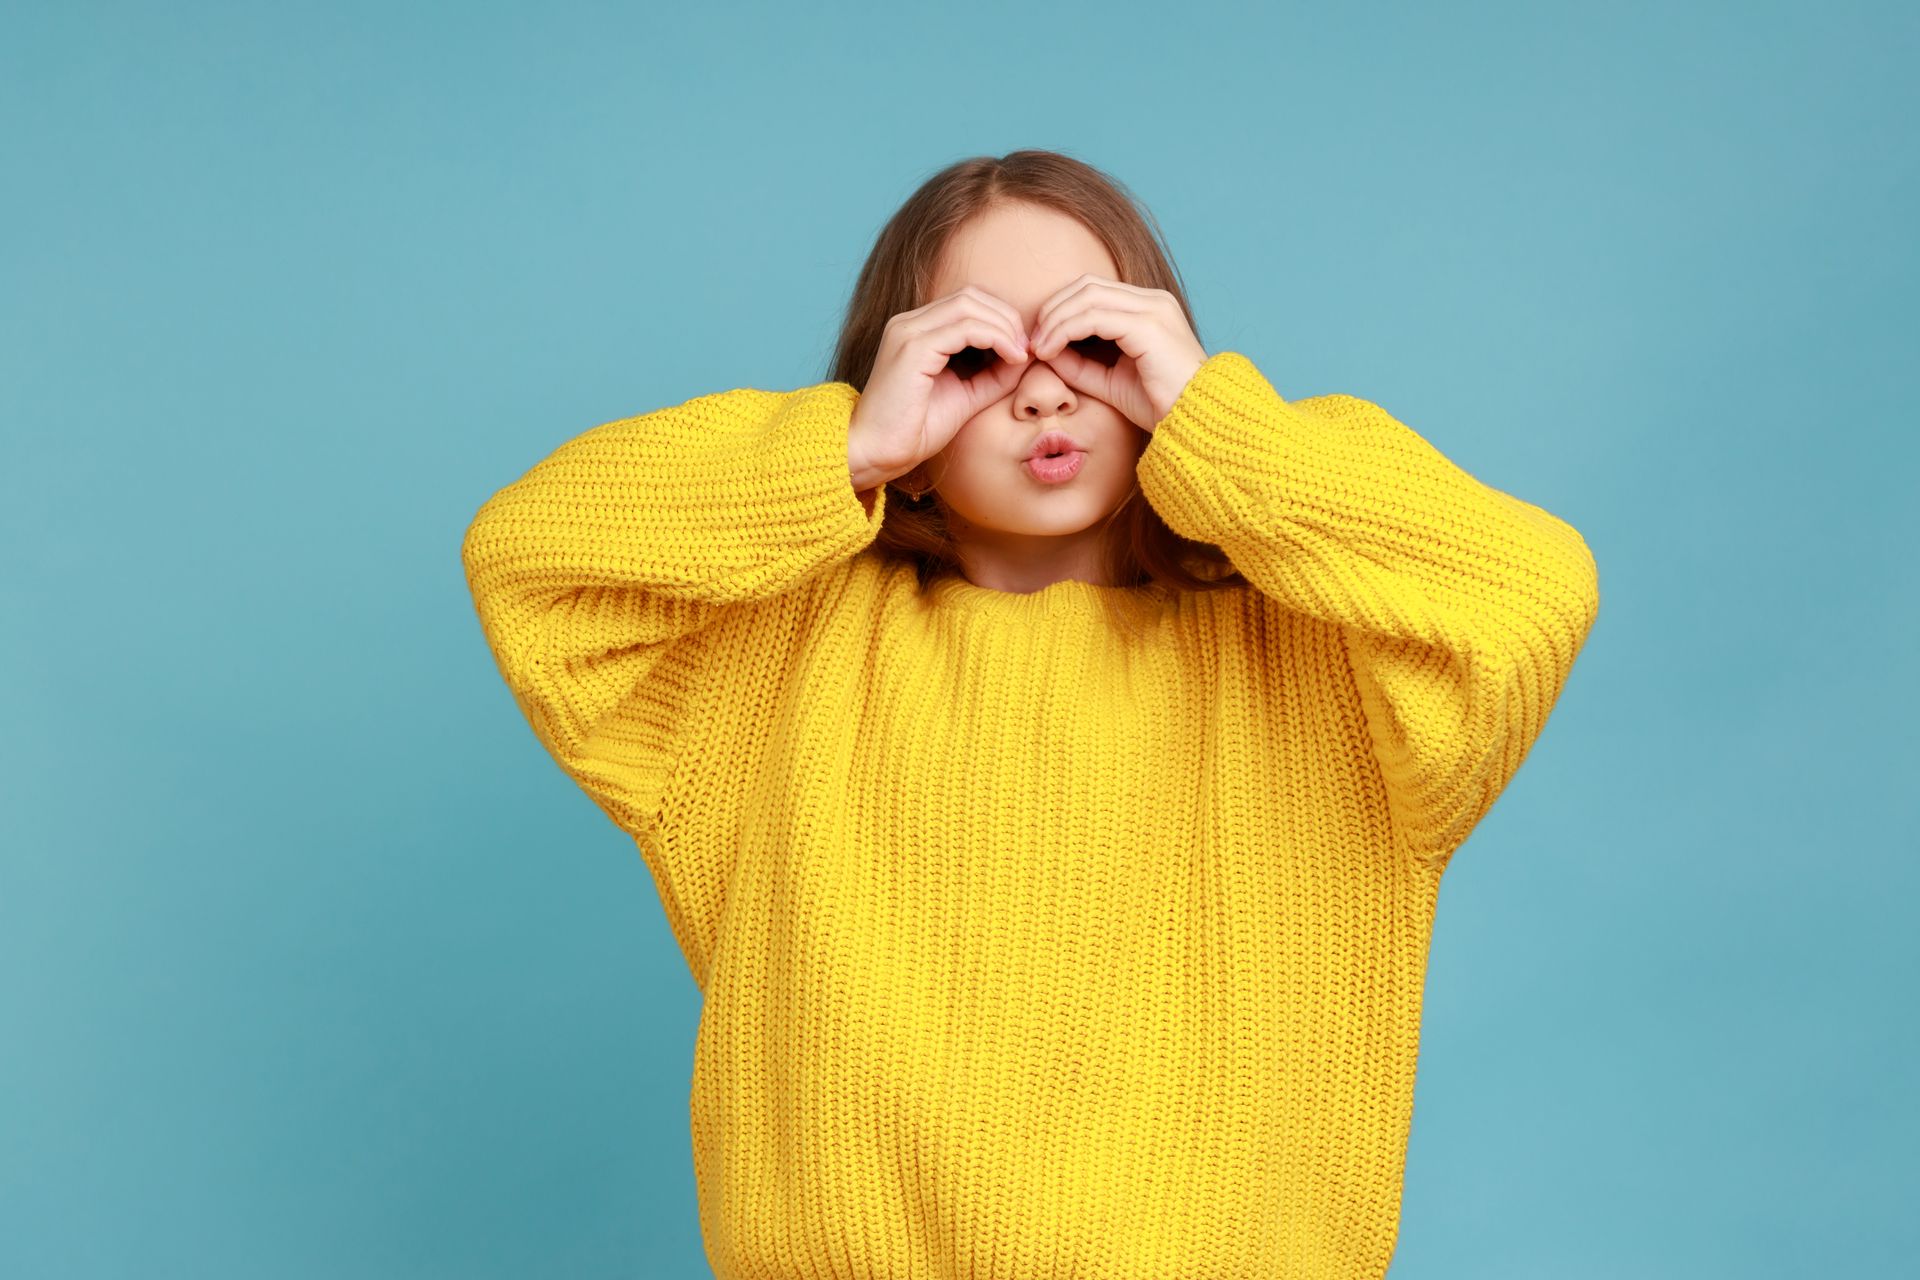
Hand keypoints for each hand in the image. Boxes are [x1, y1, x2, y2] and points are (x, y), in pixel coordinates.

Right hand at [847, 286, 1032, 487]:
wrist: (877, 452)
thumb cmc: (915, 429)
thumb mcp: (966, 395)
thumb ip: (994, 374)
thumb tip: (1027, 356)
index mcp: (916, 330)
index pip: (967, 302)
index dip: (1001, 318)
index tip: (1024, 348)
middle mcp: (908, 323)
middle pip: (971, 296)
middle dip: (1007, 317)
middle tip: (1027, 348)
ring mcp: (908, 331)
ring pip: (969, 305)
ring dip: (1004, 326)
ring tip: (1021, 353)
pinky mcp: (913, 348)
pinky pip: (965, 328)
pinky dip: (995, 338)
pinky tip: (1011, 358)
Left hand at [1025, 274, 1208, 431]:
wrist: (1197, 422)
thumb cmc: (1160, 406)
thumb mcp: (1110, 382)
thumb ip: (1079, 364)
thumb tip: (1044, 350)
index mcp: (1148, 309)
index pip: (1094, 291)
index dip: (1060, 309)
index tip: (1038, 340)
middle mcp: (1153, 301)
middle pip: (1087, 285)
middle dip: (1053, 309)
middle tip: (1032, 340)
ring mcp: (1153, 309)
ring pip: (1088, 296)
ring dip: (1055, 320)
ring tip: (1038, 348)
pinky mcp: (1148, 325)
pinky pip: (1094, 317)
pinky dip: (1066, 330)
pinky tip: (1050, 350)